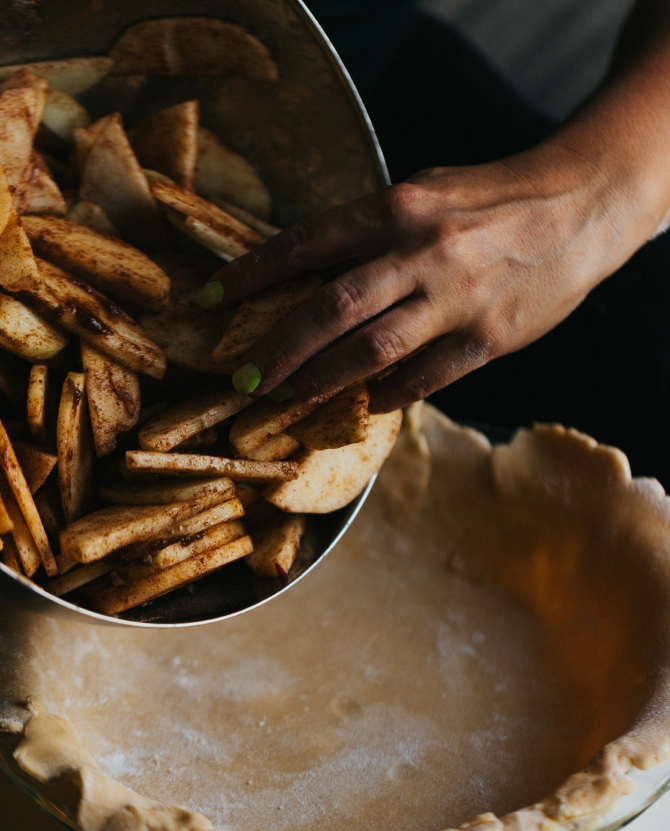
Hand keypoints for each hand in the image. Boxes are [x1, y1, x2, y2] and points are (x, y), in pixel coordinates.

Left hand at [210, 141, 658, 411]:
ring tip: (289, 397)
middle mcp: (423, 252)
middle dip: (278, 348)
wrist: (580, 207)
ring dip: (322, 380)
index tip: (206, 300)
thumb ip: (370, 231)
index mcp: (399, 207)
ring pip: (372, 352)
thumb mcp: (424, 191)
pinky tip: (365, 404)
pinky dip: (388, 395)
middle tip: (243, 379)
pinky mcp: (488, 339)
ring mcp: (457, 300)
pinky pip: (425, 379)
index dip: (250, 275)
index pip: (306, 244)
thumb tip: (309, 272)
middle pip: (331, 309)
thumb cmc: (491, 197)